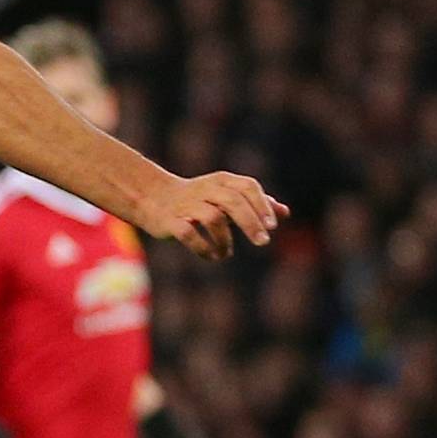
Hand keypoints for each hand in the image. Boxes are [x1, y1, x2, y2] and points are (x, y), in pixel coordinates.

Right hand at [144, 172, 287, 259]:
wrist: (151, 198)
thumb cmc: (196, 199)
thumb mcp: (225, 196)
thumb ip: (254, 203)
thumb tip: (285, 213)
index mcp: (221, 181)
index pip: (247, 187)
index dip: (261, 205)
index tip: (272, 227)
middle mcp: (205, 190)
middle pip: (233, 202)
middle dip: (250, 223)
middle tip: (263, 242)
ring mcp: (186, 206)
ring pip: (213, 218)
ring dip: (225, 239)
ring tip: (226, 253)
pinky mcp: (170, 222)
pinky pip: (189, 234)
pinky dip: (204, 248)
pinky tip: (212, 256)